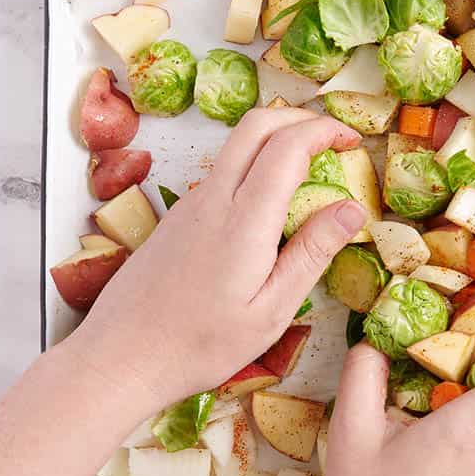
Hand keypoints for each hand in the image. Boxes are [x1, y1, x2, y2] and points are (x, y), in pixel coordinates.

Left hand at [72, 107, 366, 410]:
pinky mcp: (178, 217)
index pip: (287, 146)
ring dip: (276, 139)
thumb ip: (312, 253)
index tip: (353, 140)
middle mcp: (213, 198)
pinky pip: (222, 172)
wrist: (121, 356)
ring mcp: (190, 204)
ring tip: (311, 168)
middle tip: (333, 139)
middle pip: (256, 124)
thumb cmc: (201, 344)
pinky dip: (255, 165)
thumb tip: (352, 208)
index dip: (324, 131)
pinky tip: (272, 203)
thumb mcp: (271, 310)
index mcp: (243, 220)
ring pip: (236, 145)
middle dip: (300, 118)